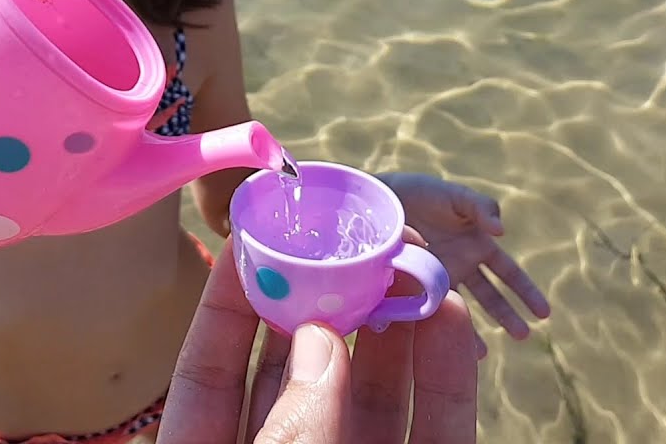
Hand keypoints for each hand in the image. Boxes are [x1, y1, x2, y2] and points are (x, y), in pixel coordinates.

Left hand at [159, 239, 479, 443]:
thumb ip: (292, 427)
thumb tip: (321, 340)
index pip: (210, 374)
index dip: (229, 304)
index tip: (251, 241)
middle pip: (301, 372)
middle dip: (327, 302)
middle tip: (350, 242)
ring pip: (376, 394)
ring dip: (397, 326)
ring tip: (413, 264)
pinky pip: (439, 429)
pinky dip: (450, 375)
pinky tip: (456, 318)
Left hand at [377, 172, 550, 357]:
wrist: (380, 200)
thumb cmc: (421, 193)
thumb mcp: (454, 195)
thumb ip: (480, 207)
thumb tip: (501, 231)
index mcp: (477, 245)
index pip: (509, 274)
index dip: (526, 292)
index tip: (544, 314)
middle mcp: (462, 265)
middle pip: (490, 297)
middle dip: (508, 316)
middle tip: (524, 336)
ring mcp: (438, 277)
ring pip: (462, 309)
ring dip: (473, 331)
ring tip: (482, 355)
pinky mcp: (414, 285)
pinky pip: (430, 311)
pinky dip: (436, 329)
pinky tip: (439, 347)